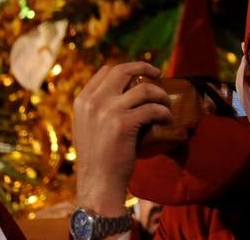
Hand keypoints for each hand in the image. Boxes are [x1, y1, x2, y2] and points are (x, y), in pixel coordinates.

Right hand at [72, 61, 172, 216]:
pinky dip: (163, 112)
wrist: (98, 183)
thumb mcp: (86, 128)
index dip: (126, 69)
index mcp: (82, 101)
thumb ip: (97, 109)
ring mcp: (108, 111)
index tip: (139, 74)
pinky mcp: (124, 123)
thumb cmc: (96, 159)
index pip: (106, 70)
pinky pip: (152, 109)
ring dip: (160, 94)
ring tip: (166, 103)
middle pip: (122, 70)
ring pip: (143, 89)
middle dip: (143, 67)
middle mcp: (93, 102)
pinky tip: (167, 119)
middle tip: (157, 73)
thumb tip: (121, 92)